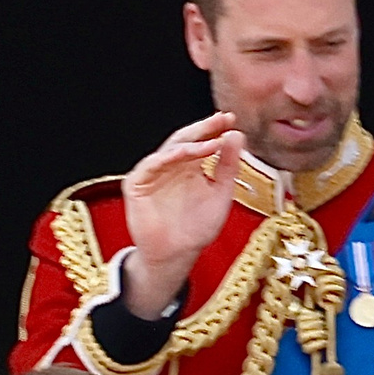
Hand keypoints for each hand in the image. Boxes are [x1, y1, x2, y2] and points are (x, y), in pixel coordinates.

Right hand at [117, 112, 246, 317]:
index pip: (202, 140)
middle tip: (221, 120)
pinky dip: (168, 157)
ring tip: (212, 140)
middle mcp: (171, 165)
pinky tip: (185, 153)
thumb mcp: (221, 194)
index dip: (215, 128)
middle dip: (203, 129)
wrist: (177, 254)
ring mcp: (153, 173)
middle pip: (186, 139)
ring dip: (191, 143)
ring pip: (170, 149)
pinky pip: (151, 164)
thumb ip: (229, 166)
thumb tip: (236, 135)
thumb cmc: (197, 227)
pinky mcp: (137, 184)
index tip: (231, 120)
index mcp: (190, 165)